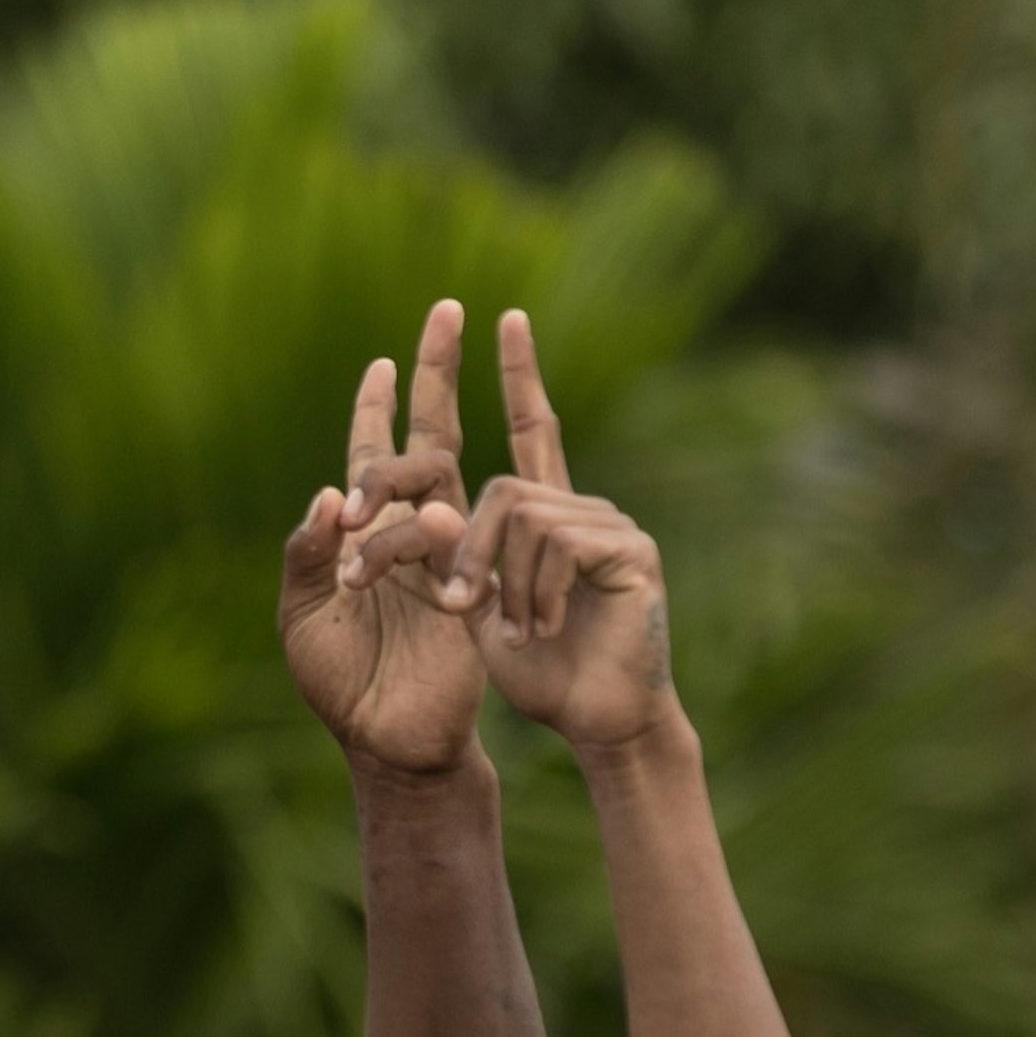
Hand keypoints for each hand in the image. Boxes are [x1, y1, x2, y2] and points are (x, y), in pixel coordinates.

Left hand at [277, 299, 488, 778]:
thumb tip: (328, 493)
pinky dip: (437, 553)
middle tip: (449, 308)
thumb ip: (304, 557)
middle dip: (438, 371)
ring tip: (350, 576)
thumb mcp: (304, 619)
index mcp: (373, 534)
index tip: (383, 357)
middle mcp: (423, 529)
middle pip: (432, 437)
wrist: (395, 744)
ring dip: (389, 506)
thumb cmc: (346, 686)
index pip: (378, 453)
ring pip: (441, 487)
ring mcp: (461, 552)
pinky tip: (427, 583)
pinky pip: (469, 545)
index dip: (382, 404)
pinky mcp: (489, 586)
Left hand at [435, 314, 677, 750]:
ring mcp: (608, 522)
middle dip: (464, 547)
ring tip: (515, 633)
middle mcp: (576, 505)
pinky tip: (545, 631)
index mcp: (538, 514)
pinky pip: (558, 543)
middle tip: (452, 604)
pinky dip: (535, 595)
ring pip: (521, 515)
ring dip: (500, 585)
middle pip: (502, 485)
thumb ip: (432, 557)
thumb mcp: (462, 612)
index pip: (529, 427)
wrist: (591, 721)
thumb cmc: (531, 672)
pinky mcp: (631, 549)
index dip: (519, 373)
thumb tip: (404, 504)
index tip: (507, 316)